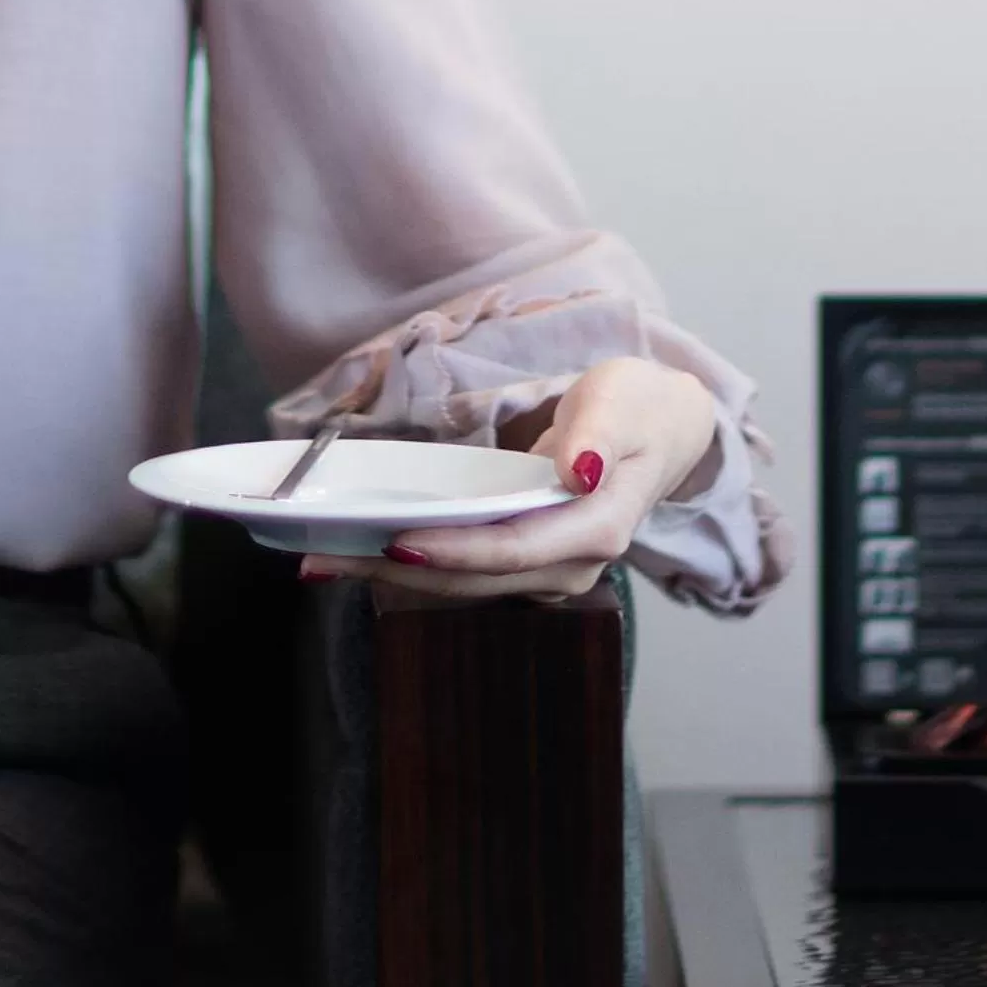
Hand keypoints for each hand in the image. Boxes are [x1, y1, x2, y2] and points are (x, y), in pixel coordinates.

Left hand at [298, 357, 719, 598]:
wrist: (663, 430)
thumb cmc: (640, 408)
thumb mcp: (623, 401)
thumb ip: (601, 434)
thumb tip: (582, 469)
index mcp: (599, 526)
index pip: (515, 550)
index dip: (452, 551)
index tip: (393, 541)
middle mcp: (574, 563)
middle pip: (477, 579)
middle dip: (399, 572)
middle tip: (323, 558)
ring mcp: (551, 569)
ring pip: (465, 584)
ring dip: (395, 576)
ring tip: (325, 560)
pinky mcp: (529, 562)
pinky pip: (467, 572)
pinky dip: (416, 565)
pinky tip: (366, 554)